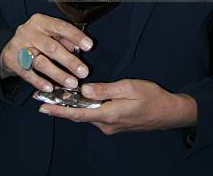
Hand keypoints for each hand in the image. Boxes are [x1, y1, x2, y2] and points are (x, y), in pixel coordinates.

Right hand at [0, 13, 92, 93]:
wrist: (10, 47)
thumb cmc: (36, 39)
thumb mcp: (49, 34)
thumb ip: (63, 39)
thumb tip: (78, 48)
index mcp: (40, 21)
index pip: (60, 27)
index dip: (75, 36)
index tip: (89, 46)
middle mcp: (28, 31)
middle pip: (52, 47)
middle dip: (69, 61)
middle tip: (84, 72)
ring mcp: (19, 46)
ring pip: (41, 62)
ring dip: (58, 74)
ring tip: (72, 83)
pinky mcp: (11, 60)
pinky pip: (28, 74)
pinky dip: (40, 82)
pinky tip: (51, 88)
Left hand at [37, 79, 196, 134]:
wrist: (169, 112)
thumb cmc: (151, 97)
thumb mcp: (128, 87)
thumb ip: (104, 89)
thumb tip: (84, 90)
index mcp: (108, 115)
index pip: (77, 114)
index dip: (59, 110)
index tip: (43, 107)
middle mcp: (106, 124)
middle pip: (79, 115)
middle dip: (61, 108)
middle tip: (43, 99)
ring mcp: (111, 126)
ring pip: (87, 115)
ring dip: (73, 107)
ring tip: (58, 96)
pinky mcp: (115, 123)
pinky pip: (95, 115)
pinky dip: (85, 107)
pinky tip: (80, 98)